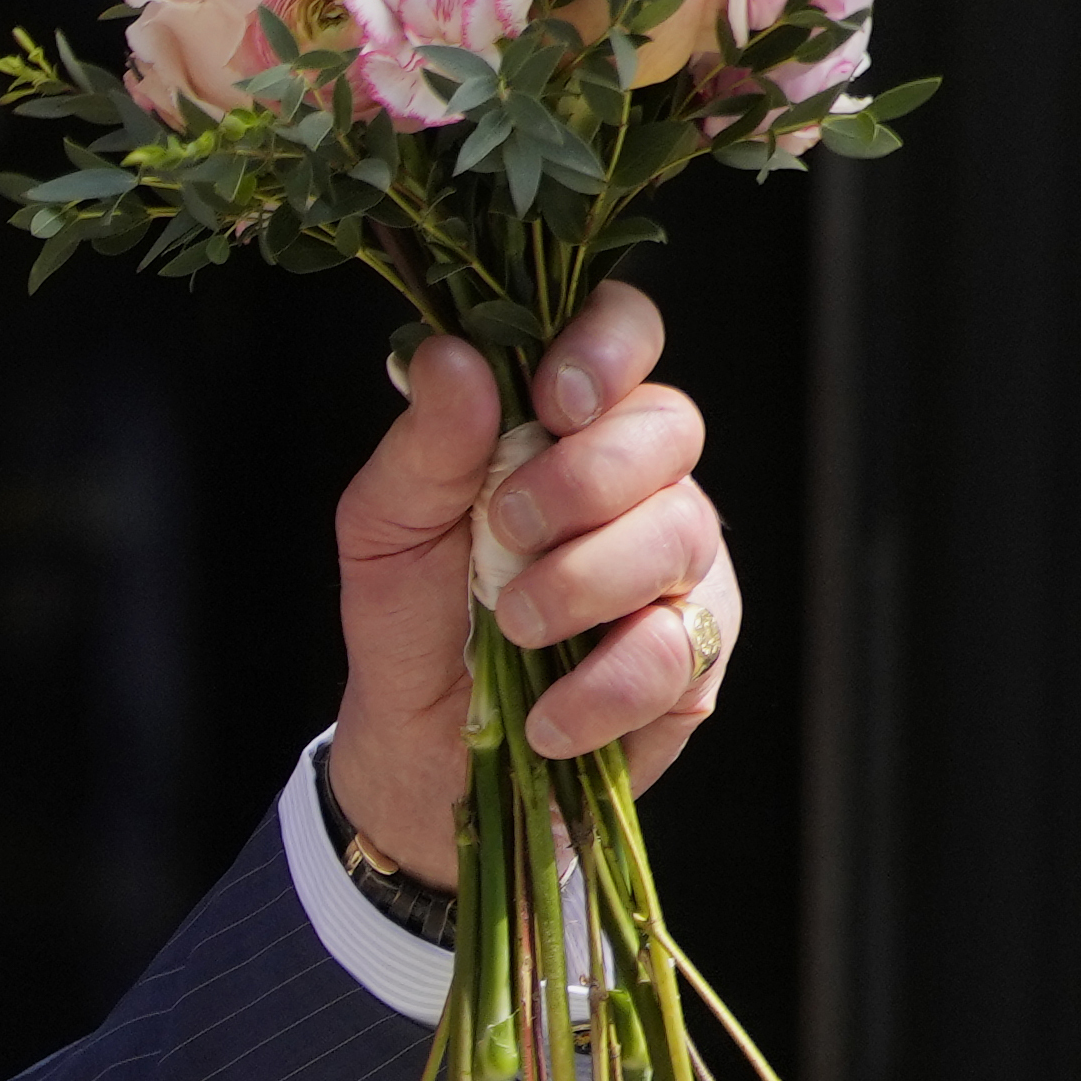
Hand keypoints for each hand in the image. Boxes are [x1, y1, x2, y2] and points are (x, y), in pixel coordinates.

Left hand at [325, 283, 739, 883]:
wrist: (419, 748)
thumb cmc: (411, 615)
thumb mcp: (385, 525)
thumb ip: (426, 444)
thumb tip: (453, 354)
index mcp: (562, 423)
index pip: (624, 333)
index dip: (606, 347)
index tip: (553, 399)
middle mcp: (637, 480)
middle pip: (669, 426)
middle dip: (585, 476)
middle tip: (504, 528)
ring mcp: (679, 565)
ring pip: (682, 532)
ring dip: (584, 580)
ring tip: (512, 623)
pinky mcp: (695, 657)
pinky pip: (677, 651)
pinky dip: (601, 685)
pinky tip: (545, 714)